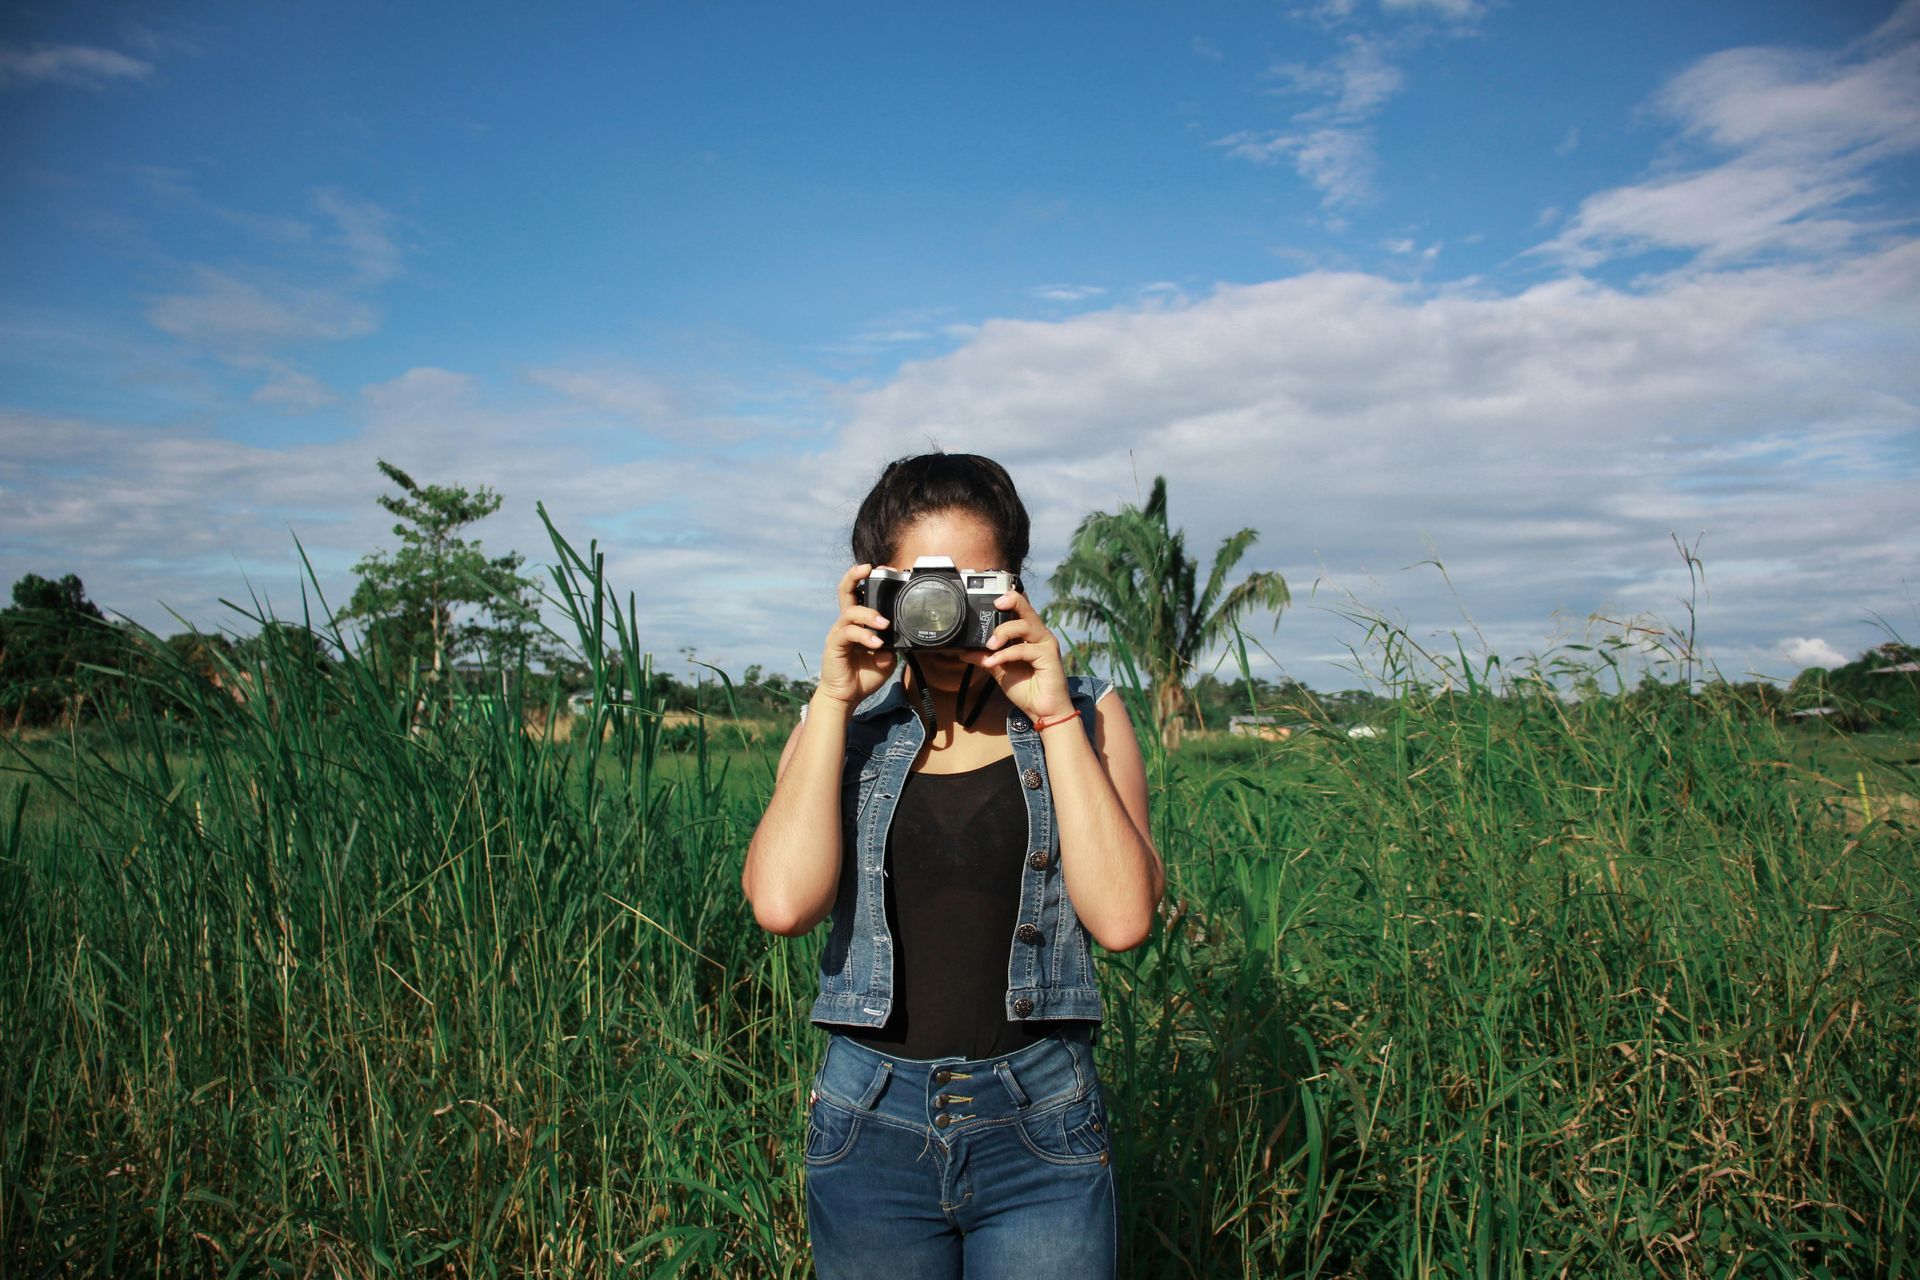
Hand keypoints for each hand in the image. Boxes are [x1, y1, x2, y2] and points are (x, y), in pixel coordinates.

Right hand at [814, 563, 896, 708]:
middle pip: (845, 591)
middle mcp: (846, 624)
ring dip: (869, 614)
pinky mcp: (835, 645)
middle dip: (854, 576)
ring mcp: (839, 633)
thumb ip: (892, 648)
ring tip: (884, 624)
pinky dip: (864, 636)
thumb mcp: (886, 661)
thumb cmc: (863, 676)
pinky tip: (876, 644)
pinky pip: (848, 633)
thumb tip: (898, 641)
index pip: (860, 595)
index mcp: (858, 624)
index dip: (868, 581)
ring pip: (850, 612)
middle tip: (869, 568)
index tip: (883, 571)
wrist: (846, 697)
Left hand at [966, 590, 1072, 721]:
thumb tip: (965, 651)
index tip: (991, 600)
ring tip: (989, 645)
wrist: (1043, 712)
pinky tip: (994, 661)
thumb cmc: (1027, 690)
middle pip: (1027, 608)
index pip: (1020, 609)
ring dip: (1003, 632)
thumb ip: (986, 658)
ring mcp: (1046, 644)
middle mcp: (1039, 634)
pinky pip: (1024, 649)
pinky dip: (1006, 654)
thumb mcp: (1000, 671)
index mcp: (1029, 634)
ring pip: (1025, 625)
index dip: (1008, 599)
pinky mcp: (1049, 656)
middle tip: (994, 606)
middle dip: (1010, 601)